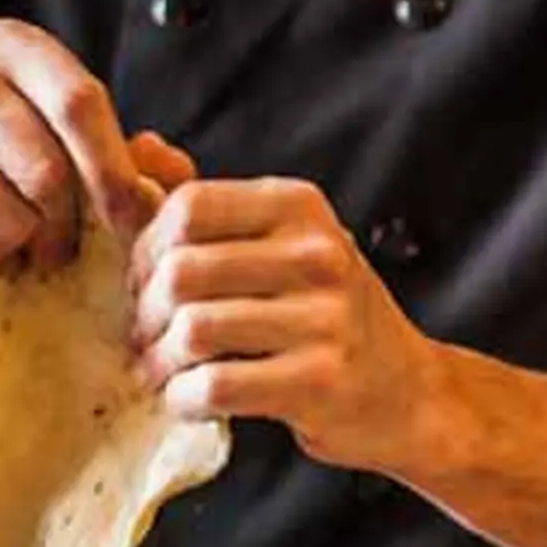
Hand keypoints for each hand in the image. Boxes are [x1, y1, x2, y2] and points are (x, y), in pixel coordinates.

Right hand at [0, 21, 192, 279]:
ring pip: (11, 214)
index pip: (81, 102)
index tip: (133, 222)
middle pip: (49, 169)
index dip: (114, 170)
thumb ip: (123, 154)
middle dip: (65, 226)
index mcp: (15, 47)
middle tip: (59, 251)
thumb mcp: (59, 147)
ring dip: (16, 245)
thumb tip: (172, 165)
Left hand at [129, 177, 435, 468]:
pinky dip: (184, 398)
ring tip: (160, 371)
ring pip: (194, 330)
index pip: (189, 207)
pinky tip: (188, 399)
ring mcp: (326, 318)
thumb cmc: (321, 313)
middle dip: (145, 312)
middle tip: (144, 337)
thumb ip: (206, 203)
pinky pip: (217, 386)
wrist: (405, 390)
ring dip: (160, 360)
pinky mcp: (320, 381)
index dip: (144, 250)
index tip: (143, 284)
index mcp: (300, 206)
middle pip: (182, 271)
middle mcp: (318, 253)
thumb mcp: (277, 243)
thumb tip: (141, 147)